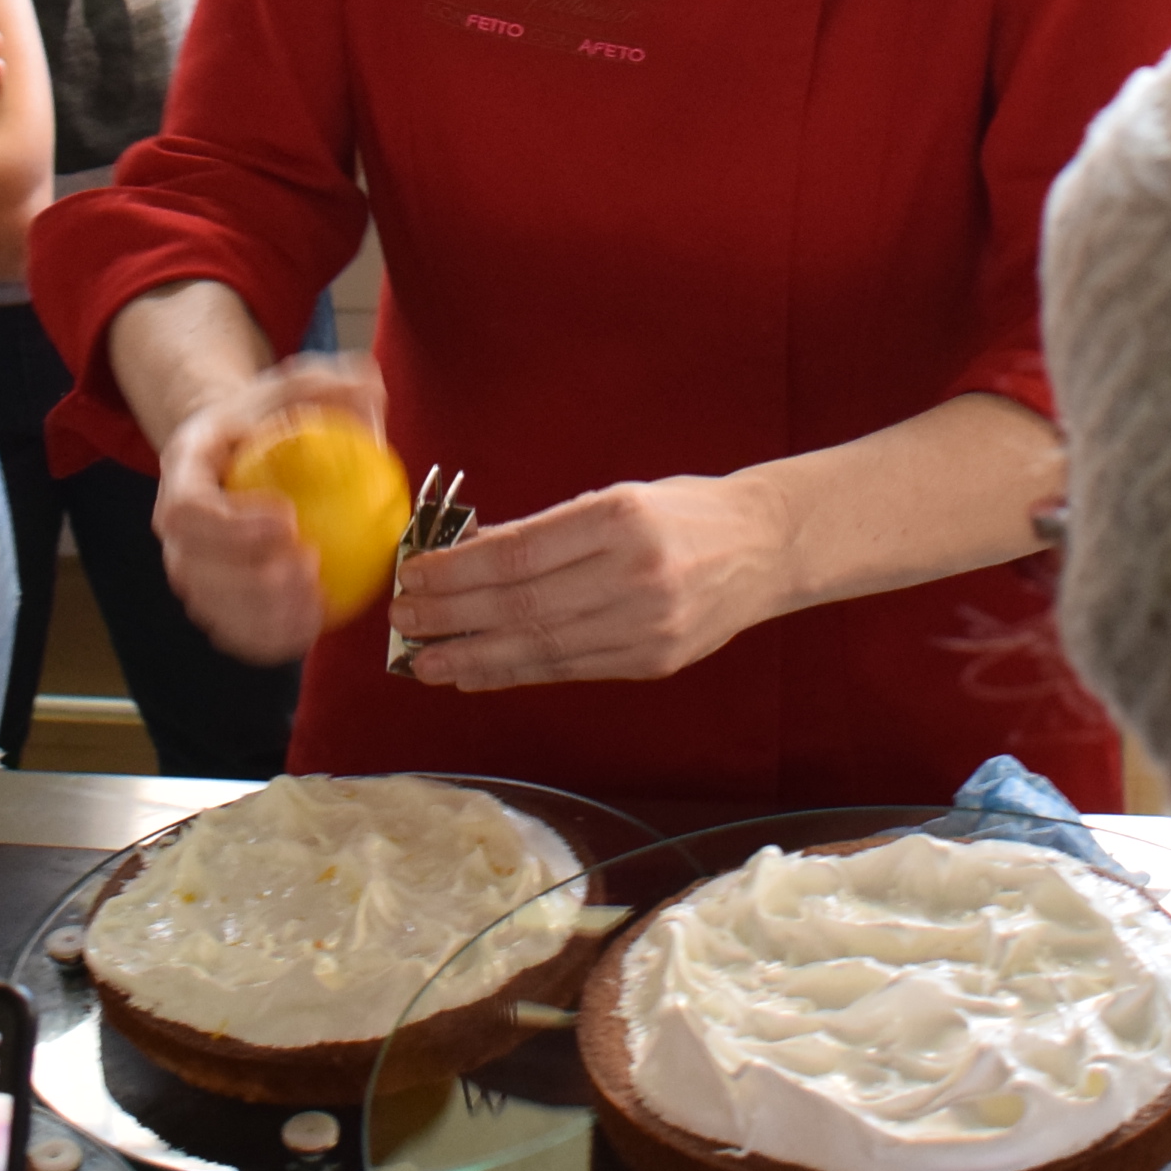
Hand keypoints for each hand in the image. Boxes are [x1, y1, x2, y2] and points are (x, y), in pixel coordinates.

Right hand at [150, 354, 388, 667]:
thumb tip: (369, 389)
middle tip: (309, 569)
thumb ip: (333, 385)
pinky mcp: (212, 596)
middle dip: (248, 581)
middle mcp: (175, 524)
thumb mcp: (300, 386)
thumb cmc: (274, 418)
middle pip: (193, 568)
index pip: (188, 507)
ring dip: (260, 617)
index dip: (230, 526)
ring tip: (316, 604)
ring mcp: (189, 565)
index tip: (288, 520)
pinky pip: (231, 628)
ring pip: (211, 607)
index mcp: (184, 467)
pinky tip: (313, 626)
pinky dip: (265, 636)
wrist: (242, 449)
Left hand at [391, 473, 793, 691]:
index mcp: (621, 520)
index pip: (520, 553)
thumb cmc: (683, 513)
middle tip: (404, 619)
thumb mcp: (615, 498)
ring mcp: (646, 626)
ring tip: (424, 659)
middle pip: (522, 606)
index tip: (415, 574)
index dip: (459, 570)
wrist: (766, 548)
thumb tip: (465, 552)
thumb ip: (543, 529)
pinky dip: (515, 673)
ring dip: (473, 656)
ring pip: (540, 648)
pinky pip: (568, 670)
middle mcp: (635, 576)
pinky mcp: (651, 662)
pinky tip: (475, 672)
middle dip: (452, 616)